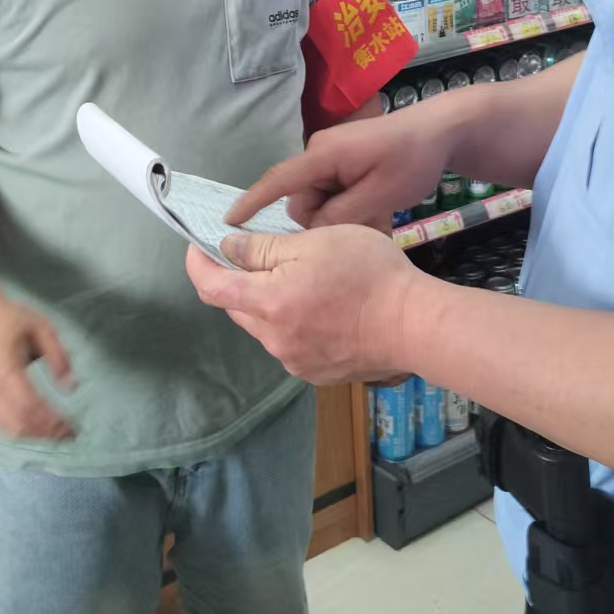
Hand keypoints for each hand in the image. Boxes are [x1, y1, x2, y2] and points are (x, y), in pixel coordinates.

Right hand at [0, 275, 75, 440]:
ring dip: (32, 435)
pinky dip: (16, 431)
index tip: (71, 426)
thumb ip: (58, 356)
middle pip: (19, 422)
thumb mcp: (41, 327)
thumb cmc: (8, 318)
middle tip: (68, 434)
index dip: (51, 421)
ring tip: (54, 434)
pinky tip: (33, 430)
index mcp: (6, 368)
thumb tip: (71, 386)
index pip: (30, 405)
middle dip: (45, 433)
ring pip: (7, 427)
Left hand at [186, 224, 414, 384]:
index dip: (198, 264)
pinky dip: (293, 321)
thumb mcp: (314, 242)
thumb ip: (263, 248)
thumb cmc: (368, 274)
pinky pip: (290, 343)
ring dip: (269, 302)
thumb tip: (227, 249)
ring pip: (265, 326)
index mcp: (269, 303)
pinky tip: (323, 307)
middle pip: (238, 307)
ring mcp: (295, 361)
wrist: (415, 324)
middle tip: (261, 252)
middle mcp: (274, 339)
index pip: (211, 287)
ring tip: (304, 278)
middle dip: (238, 279)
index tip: (198, 245)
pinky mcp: (316, 372)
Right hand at [228, 103, 453, 230]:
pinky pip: (334, 192)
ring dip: (342, 215)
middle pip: (303, 201)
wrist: (442, 132)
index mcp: (323, 156)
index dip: (251, 202)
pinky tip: (378, 208)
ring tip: (379, 215)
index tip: (226, 223)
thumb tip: (311, 231)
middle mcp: (320, 153)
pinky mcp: (344, 160)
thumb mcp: (378, 195)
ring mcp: (332, 156)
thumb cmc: (412, 160)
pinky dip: (350, 205)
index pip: (277, 181)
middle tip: (368, 223)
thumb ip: (340, 216)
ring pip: (320, 201)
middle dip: (325, 220)